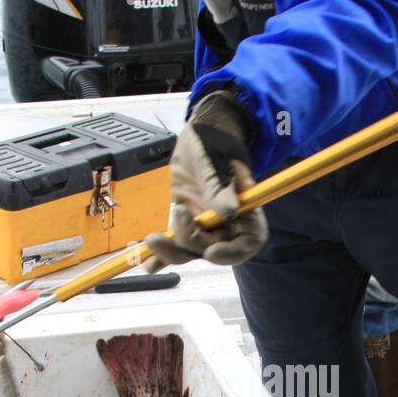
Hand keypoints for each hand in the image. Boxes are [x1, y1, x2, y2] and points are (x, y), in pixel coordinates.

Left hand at [143, 91, 268, 271]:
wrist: (200, 133)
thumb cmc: (215, 140)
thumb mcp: (217, 159)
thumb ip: (220, 186)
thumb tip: (227, 211)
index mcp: (247, 211)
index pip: (248, 242)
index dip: (231, 253)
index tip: (211, 251)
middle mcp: (229, 223)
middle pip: (214, 249)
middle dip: (192, 242)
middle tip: (178, 216)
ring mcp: (207, 225)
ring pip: (193, 249)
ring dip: (172, 251)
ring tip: (152, 242)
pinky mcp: (188, 222)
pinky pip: (178, 242)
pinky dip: (163, 254)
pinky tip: (149, 263)